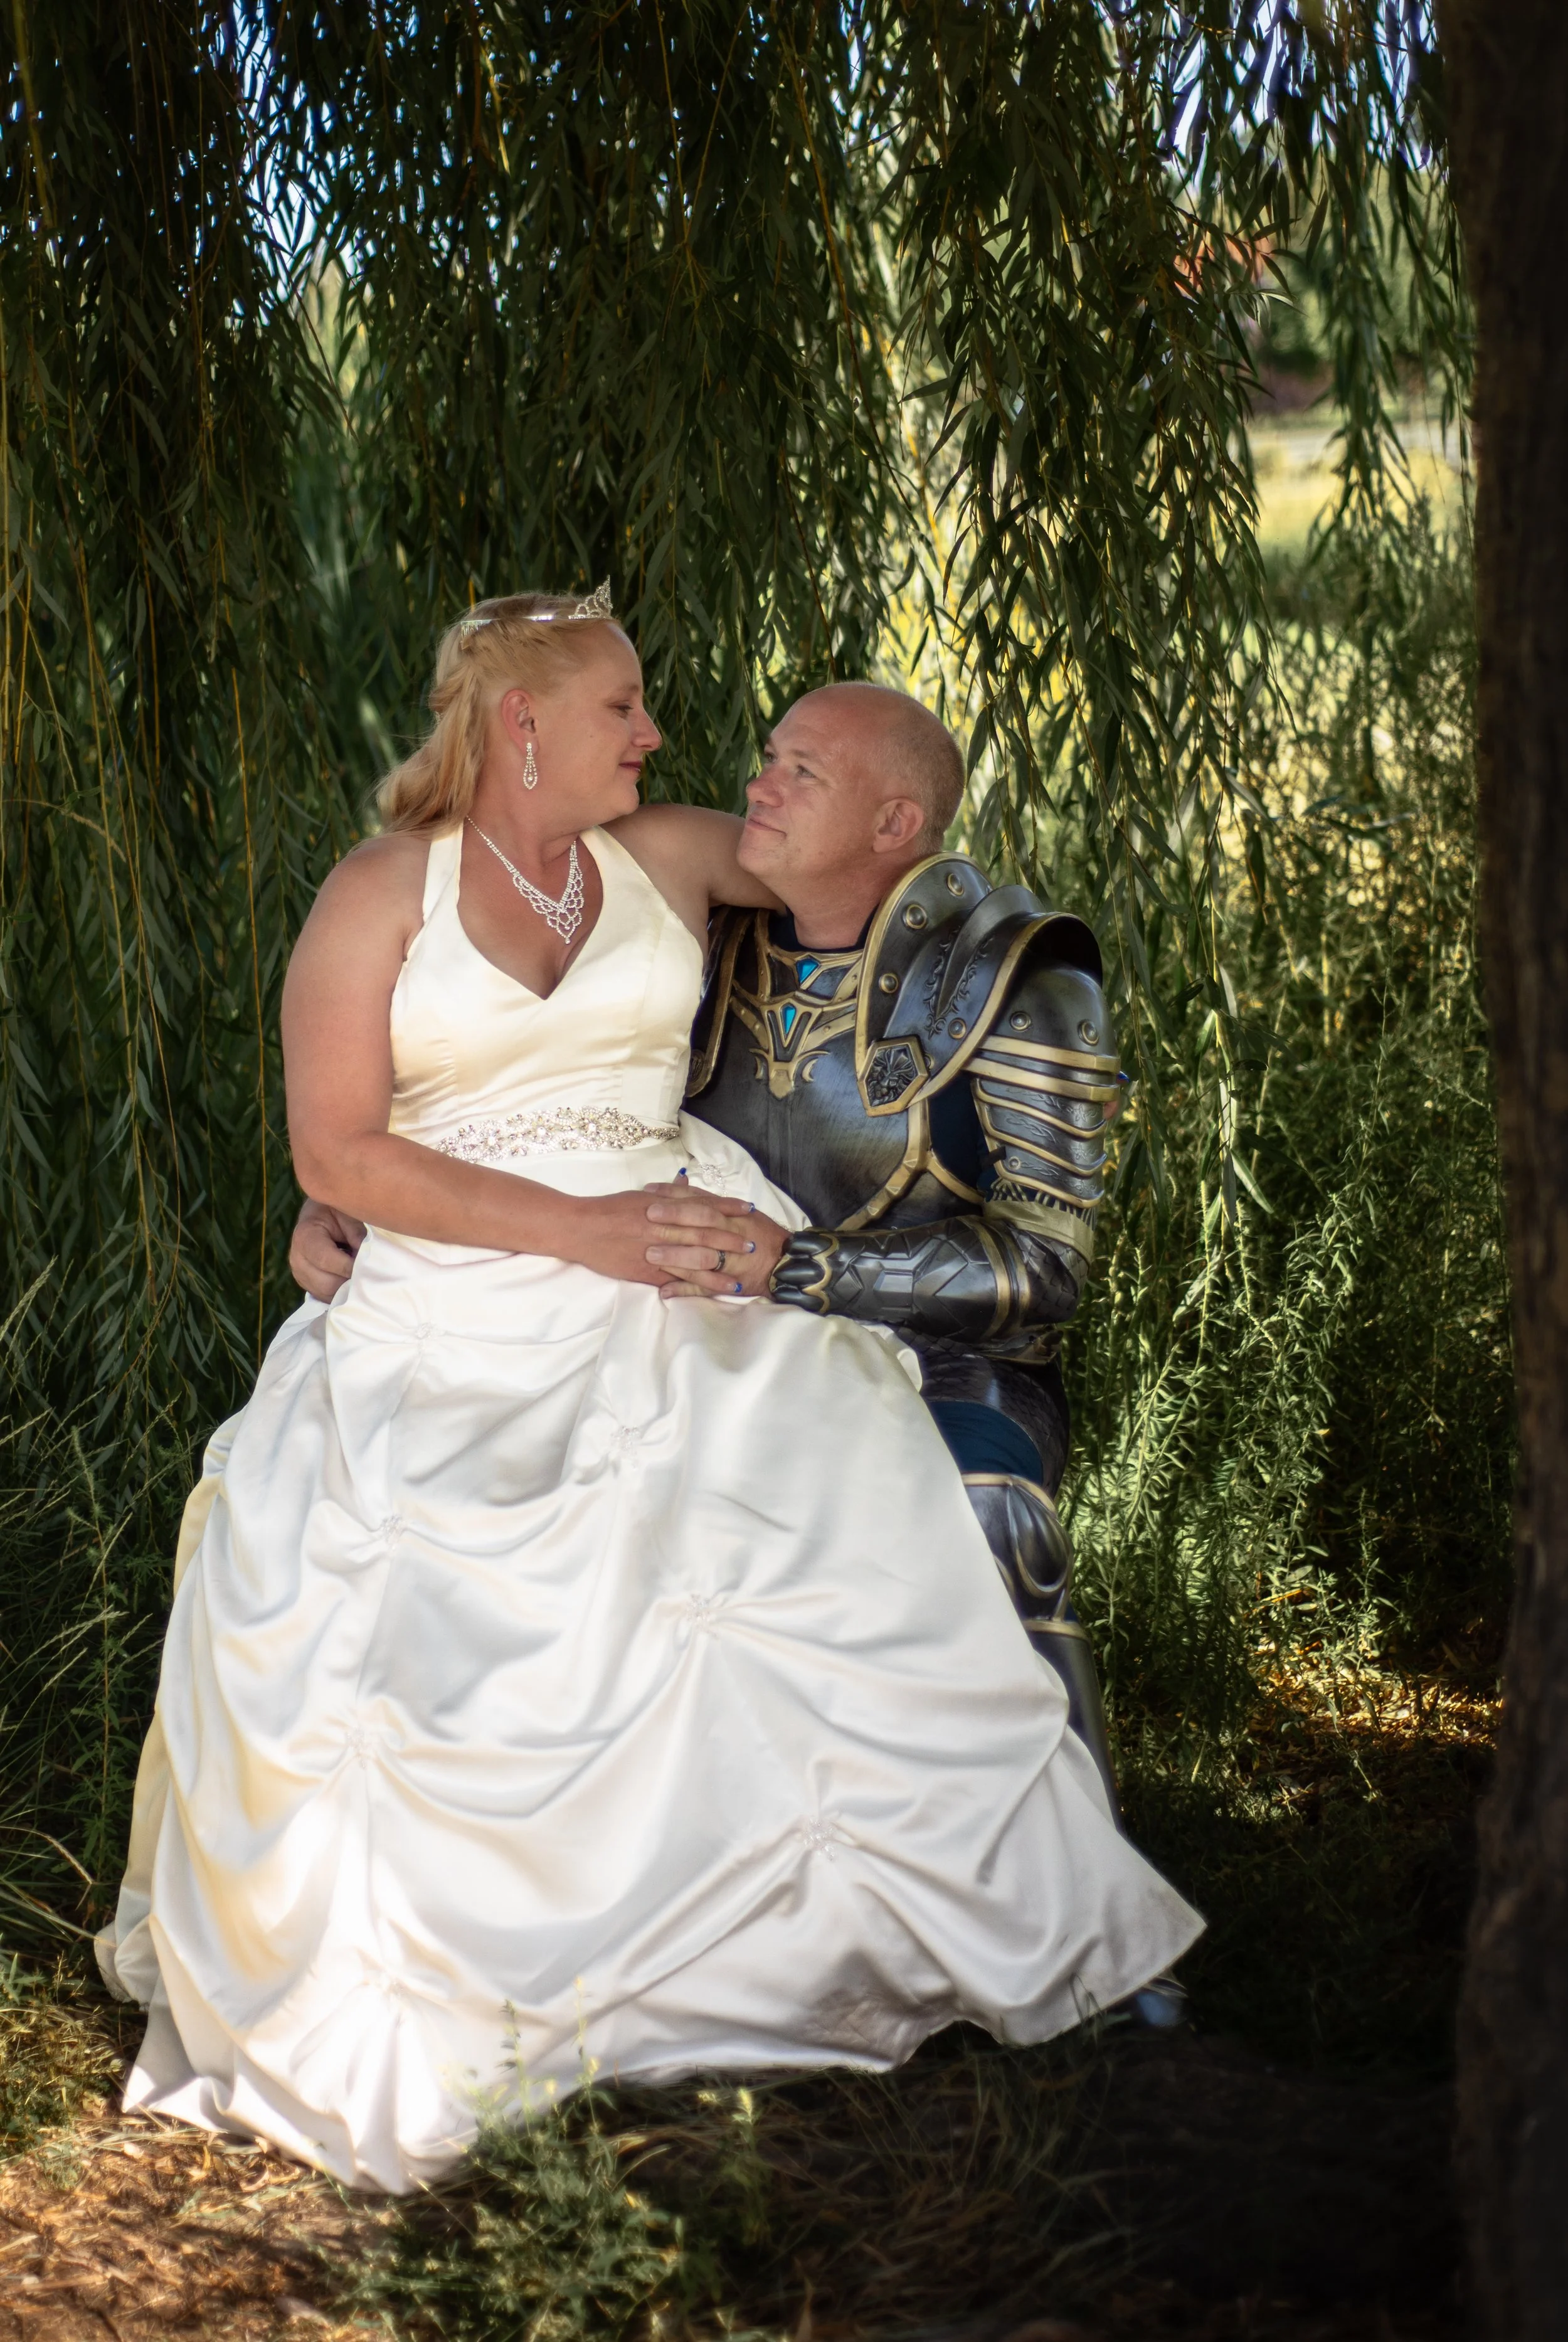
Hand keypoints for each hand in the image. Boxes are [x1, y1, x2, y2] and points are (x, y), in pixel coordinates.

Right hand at [290, 1198, 366, 1301]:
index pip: (326, 1260)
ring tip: (363, 1277)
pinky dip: (342, 1294)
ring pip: (328, 1294)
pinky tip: (353, 1281)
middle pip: (328, 1283)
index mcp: (305, 1237)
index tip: (370, 1266)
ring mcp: (300, 1275)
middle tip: (372, 1275)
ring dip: (348, 1289)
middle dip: (351, 1281)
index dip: (350, 1266)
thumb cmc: (336, 1212)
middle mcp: (297, 1259)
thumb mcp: (347, 1213)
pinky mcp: (308, 1285)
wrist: (320, 1215)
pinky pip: (327, 1298)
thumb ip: (357, 1233)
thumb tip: (368, 1258)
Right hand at [555, 1184, 755, 1287]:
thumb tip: (686, 1182)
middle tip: (753, 1242)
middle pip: (704, 1232)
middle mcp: (663, 1226)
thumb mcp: (640, 1196)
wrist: (581, 1229)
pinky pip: (679, 1280)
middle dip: (731, 1238)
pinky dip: (700, 1286)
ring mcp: (656, 1251)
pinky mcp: (648, 1272)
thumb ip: (666, 1193)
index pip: (702, 1205)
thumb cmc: (610, 1209)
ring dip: (722, 1266)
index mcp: (663, 1205)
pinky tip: (718, 1290)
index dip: (727, 1207)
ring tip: (743, 1270)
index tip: (749, 1209)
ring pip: (695, 1259)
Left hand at [640, 1177, 789, 1298]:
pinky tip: (664, 1291)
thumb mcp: (739, 1210)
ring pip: (702, 1256)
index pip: (701, 1202)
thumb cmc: (760, 1233)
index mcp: (731, 1216)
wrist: (786, 1261)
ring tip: (650, 1254)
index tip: (650, 1192)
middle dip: (675, 1220)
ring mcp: (730, 1261)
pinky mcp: (729, 1283)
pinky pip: (707, 1287)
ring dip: (676, 1256)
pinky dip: (686, 1289)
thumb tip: (679, 1182)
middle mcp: (730, 1235)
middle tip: (648, 1216)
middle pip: (702, 1224)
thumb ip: (709, 1199)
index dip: (676, 1196)